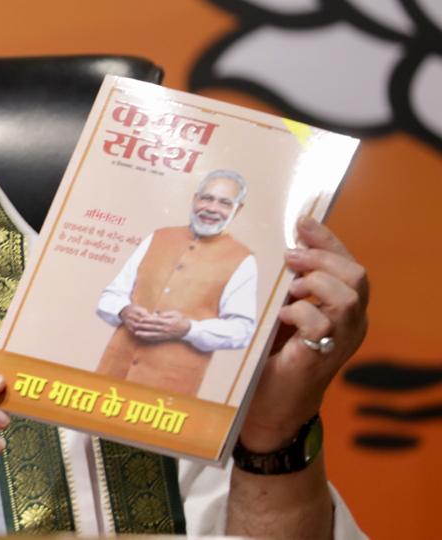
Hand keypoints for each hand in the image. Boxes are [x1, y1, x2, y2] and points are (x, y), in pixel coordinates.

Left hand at [122, 305, 189, 340]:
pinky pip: (155, 338)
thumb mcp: (175, 313)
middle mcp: (165, 329)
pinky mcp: (164, 338)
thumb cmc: (182, 319)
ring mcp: (164, 334)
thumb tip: (156, 312)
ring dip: (144, 334)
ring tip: (136, 333)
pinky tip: (143, 337)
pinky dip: (149, 338)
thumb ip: (165, 313)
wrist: (188, 330)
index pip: (155, 321)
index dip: (147, 320)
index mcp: (167, 322)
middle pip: (152, 328)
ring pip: (152, 334)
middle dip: (143, 327)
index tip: (141, 319)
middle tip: (135, 326)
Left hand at [241, 217, 368, 450]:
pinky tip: (285, 316)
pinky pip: (323, 324)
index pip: (347, 263)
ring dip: (316, 283)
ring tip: (291, 289)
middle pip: (357, 275)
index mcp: (344, 308)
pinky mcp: (322, 357)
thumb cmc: (275, 356)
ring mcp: (341, 341)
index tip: (301, 221)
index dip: (327, 239)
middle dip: (322, 257)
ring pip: (349, 296)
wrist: (269, 405)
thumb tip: (281, 247)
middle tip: (290, 257)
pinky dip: (302, 312)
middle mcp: (351, 324)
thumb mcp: (284, 311)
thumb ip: (289, 285)